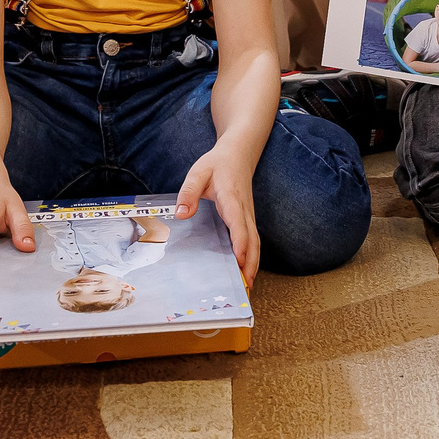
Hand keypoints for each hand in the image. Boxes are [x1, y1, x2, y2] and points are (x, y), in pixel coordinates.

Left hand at [175, 151, 259, 282]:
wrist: (239, 153)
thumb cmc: (218, 163)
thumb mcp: (198, 172)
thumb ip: (189, 191)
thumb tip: (181, 213)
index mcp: (232, 198)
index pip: (238, 222)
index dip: (240, 242)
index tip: (239, 259)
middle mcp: (244, 210)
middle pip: (253, 239)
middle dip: (250, 262)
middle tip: (245, 284)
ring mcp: (248, 215)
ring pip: (256, 242)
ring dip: (253, 263)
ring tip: (248, 285)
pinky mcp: (248, 219)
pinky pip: (253, 240)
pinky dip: (252, 256)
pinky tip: (246, 270)